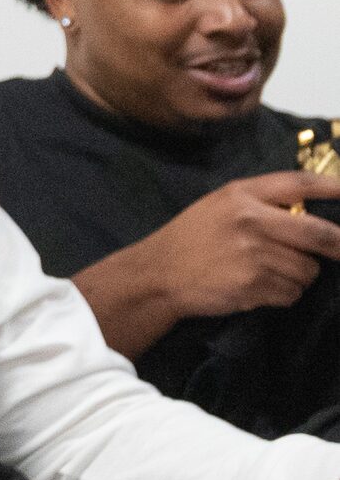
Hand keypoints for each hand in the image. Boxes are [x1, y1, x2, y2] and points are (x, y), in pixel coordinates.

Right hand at [121, 173, 339, 318]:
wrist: (157, 274)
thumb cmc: (191, 238)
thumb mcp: (219, 206)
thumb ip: (261, 204)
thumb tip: (313, 216)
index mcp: (242, 195)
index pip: (300, 184)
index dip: (335, 188)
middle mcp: (250, 220)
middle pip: (320, 233)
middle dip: (338, 246)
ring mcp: (253, 254)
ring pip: (308, 270)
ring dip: (299, 276)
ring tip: (269, 274)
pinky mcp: (253, 285)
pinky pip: (292, 293)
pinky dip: (283, 295)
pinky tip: (258, 289)